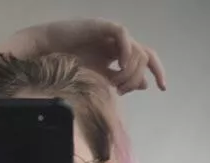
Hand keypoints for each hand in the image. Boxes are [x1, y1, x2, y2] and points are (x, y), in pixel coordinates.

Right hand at [17, 19, 165, 93]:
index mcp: (119, 54)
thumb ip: (122, 81)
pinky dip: (125, 52)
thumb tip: (145, 84)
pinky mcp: (101, 26)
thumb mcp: (101, 79)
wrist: (47, 52)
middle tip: (120, 89)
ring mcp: (111, 34)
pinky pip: (123, 35)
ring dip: (129, 71)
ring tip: (114, 82)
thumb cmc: (70, 66)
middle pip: (145, 56)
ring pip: (137, 50)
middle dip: (136, 77)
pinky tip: (117, 65)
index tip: (162, 88)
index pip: (147, 58)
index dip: (158, 71)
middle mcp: (118, 42)